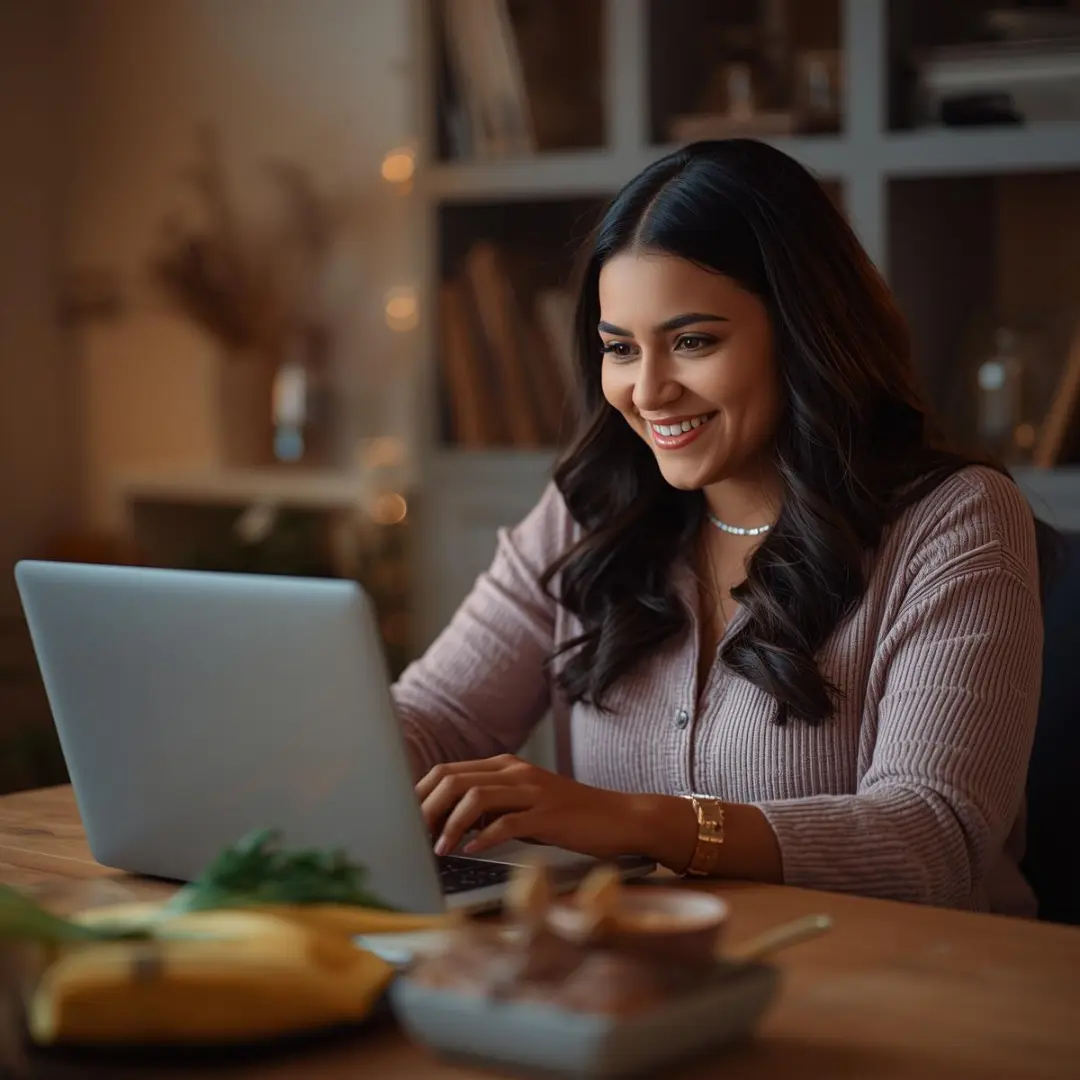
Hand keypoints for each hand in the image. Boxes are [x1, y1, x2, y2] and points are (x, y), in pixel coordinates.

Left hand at [415, 754, 653, 859]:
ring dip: (451, 825)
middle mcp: (515, 772)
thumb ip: (490, 807)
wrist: (619, 818)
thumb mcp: (523, 805)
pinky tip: (472, 851)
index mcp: (505, 766)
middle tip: (412, 836)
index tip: (405, 820)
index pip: (448, 771)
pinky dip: (484, 837)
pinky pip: (508, 822)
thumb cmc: (567, 817)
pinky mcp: (548, 814)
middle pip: (454, 780)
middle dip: (427, 808)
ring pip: (476, 797)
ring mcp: (532, 791)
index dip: (421, 795)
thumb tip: (446, 824)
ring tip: (440, 850)